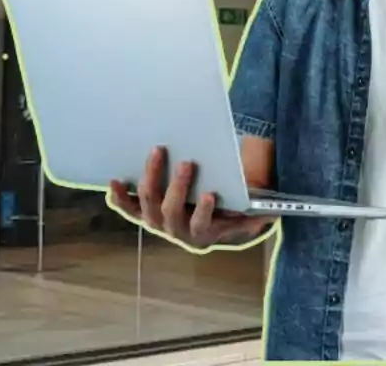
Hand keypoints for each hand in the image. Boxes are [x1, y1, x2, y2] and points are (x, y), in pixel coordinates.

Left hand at [108, 146, 270, 250]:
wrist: (201, 230)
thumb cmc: (222, 218)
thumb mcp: (239, 219)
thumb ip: (252, 217)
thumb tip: (269, 215)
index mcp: (201, 232)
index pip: (202, 224)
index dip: (204, 212)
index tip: (210, 195)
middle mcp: (175, 230)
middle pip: (171, 210)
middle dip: (179, 186)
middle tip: (187, 162)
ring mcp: (156, 222)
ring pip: (149, 203)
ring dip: (152, 178)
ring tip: (158, 153)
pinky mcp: (142, 215)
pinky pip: (127, 208)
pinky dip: (119, 196)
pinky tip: (115, 180)